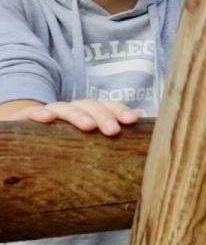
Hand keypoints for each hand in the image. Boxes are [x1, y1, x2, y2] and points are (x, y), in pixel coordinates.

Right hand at [5, 99, 139, 135]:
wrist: (25, 135)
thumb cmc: (65, 139)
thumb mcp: (88, 139)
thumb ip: (109, 132)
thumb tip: (141, 128)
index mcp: (89, 112)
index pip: (107, 106)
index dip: (120, 110)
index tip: (133, 119)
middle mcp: (72, 108)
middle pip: (90, 105)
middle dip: (104, 116)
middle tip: (113, 131)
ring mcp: (49, 112)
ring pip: (65, 108)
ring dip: (78, 115)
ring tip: (88, 126)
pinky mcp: (25, 118)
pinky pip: (32, 113)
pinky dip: (39, 114)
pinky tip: (47, 119)